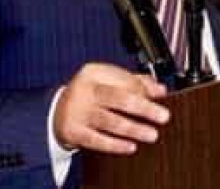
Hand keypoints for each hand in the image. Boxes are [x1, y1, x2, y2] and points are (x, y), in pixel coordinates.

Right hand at [53, 62, 169, 154]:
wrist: (57, 112)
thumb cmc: (89, 94)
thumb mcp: (108, 81)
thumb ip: (135, 82)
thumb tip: (160, 89)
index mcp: (93, 72)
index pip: (123, 79)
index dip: (144, 89)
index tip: (160, 97)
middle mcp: (85, 90)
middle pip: (118, 98)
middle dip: (144, 108)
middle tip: (163, 116)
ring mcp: (77, 111)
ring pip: (110, 121)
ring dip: (134, 129)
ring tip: (151, 134)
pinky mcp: (73, 131)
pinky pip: (97, 140)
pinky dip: (115, 144)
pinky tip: (131, 146)